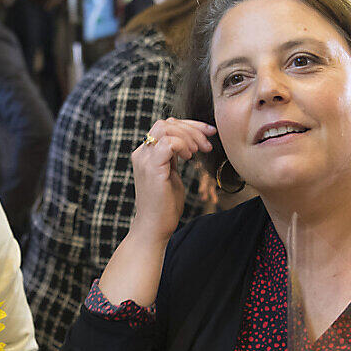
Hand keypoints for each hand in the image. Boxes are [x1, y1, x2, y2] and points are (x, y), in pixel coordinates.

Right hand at [130, 118, 216, 241]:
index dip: (189, 126)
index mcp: (146, 153)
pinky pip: (168, 143)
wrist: (155, 227)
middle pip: (166, 123)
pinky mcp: (151, 168)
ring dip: (189, 136)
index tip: (209, 133)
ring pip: (166, 128)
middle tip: (208, 144)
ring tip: (199, 152)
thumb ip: (174, 156)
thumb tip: (188, 142)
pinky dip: (183, 145)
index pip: (165, 126)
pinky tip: (190, 158)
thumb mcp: (172, 173)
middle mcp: (142, 153)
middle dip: (192, 128)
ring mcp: (144, 159)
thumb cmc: (165, 205)